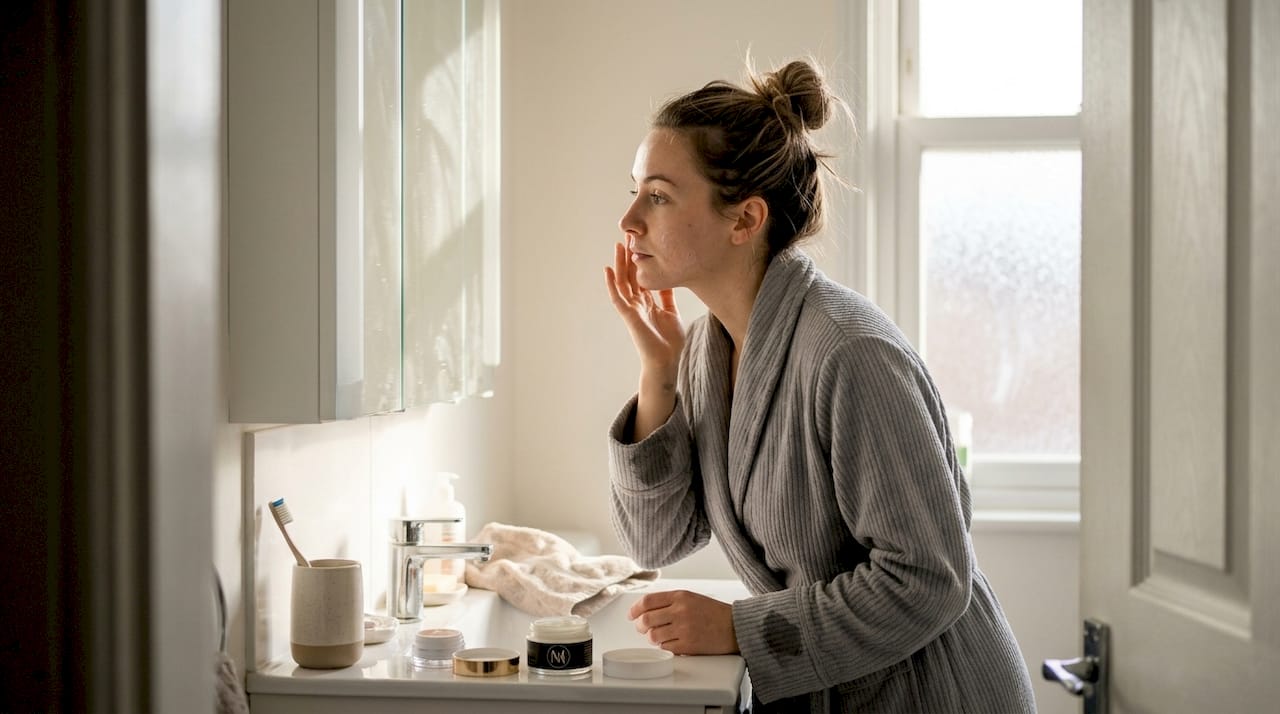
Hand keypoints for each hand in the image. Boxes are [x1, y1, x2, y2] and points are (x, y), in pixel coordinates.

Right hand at [604, 241, 685, 371]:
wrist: (666, 361)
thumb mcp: (672, 313)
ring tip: (618, 245)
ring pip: (622, 282)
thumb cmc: (669, 342)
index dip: (640, 259)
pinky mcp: (628, 316)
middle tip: (629, 236)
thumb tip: (668, 280)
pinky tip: (608, 269)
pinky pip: (617, 297)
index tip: (642, 242)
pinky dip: (611, 283)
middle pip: (631, 275)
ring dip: (620, 264)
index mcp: (648, 302)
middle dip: (629, 256)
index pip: (641, 276)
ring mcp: (631, 309)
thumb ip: (667, 298)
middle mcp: (637, 303)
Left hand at [627, 589, 738, 654]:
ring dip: (652, 638)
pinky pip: (665, 648)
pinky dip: (664, 646)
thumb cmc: (713, 613)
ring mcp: (684, 628)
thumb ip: (669, 601)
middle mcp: (680, 611)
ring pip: (653, 636)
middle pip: (646, 619)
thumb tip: (645, 610)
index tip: (631, 615)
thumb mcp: (691, 598)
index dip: (634, 609)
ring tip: (658, 636)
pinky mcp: (688, 645)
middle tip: (641, 628)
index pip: (647, 601)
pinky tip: (670, 643)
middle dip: (639, 626)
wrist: (735, 627)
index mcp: (680, 596)